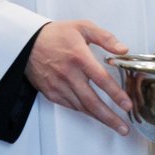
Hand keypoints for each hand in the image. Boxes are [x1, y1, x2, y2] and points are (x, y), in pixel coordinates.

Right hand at [26, 20, 132, 134]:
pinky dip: (83, 111)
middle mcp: (68, 74)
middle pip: (92, 101)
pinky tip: (95, 114)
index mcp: (79, 57)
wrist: (27, 42)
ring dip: (99, 118)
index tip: (127, 105)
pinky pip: (70, 106)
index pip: (101, 80)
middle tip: (123, 128)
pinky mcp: (51, 92)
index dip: (116, 95)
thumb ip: (106, 38)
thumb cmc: (56, 34)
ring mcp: (58, 85)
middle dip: (110, 117)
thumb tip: (123, 49)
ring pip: (81, 107)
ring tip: (114, 125)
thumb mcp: (83, 27)